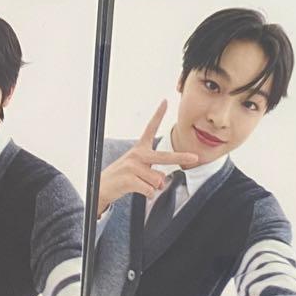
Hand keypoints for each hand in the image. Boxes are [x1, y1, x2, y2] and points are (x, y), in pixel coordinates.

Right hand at [96, 100, 198, 217]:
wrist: (101, 188)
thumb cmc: (123, 176)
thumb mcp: (138, 169)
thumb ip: (153, 172)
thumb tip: (162, 183)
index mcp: (140, 148)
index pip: (150, 128)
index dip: (158, 114)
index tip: (165, 101)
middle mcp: (137, 154)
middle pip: (164, 157)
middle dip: (181, 157)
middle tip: (195, 157)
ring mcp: (132, 166)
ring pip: (157, 180)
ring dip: (154, 186)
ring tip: (141, 184)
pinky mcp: (128, 180)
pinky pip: (149, 190)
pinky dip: (148, 194)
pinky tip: (139, 191)